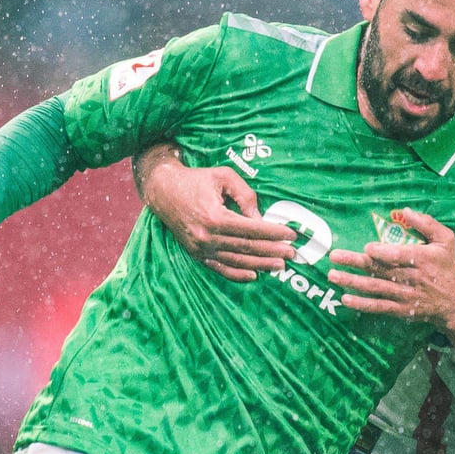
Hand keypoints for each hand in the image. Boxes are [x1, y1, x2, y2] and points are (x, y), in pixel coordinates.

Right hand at [135, 148, 295, 281]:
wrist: (163, 189)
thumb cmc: (196, 179)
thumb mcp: (224, 177)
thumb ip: (245, 196)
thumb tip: (261, 218)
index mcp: (215, 216)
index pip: (252, 229)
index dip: (274, 233)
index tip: (291, 235)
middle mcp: (206, 236)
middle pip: (246, 247)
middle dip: (272, 251)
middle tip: (292, 254)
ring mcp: (199, 248)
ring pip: (236, 260)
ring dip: (260, 264)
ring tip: (280, 266)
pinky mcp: (195, 254)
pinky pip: (219, 268)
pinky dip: (237, 274)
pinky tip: (254, 275)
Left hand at [327, 208, 454, 326]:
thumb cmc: (447, 266)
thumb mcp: (446, 240)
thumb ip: (427, 223)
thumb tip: (405, 211)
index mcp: (421, 259)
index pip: (398, 255)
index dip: (381, 252)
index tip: (367, 247)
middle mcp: (411, 278)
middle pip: (379, 269)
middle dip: (355, 262)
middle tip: (334, 256)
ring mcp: (404, 295)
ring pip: (375, 288)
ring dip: (352, 282)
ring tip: (332, 276)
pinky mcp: (400, 309)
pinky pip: (378, 306)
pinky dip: (361, 304)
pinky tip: (345, 299)